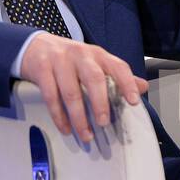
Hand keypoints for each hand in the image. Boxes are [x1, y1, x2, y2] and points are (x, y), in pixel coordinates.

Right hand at [18, 33, 148, 142]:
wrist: (35, 45)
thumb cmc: (69, 58)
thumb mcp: (94, 62)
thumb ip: (117, 75)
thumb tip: (143, 86)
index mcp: (98, 54)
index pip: (117, 66)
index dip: (127, 83)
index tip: (134, 101)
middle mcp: (80, 55)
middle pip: (94, 78)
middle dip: (100, 102)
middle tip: (103, 122)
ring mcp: (60, 60)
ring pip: (71, 91)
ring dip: (78, 117)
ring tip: (85, 134)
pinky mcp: (42, 69)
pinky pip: (51, 96)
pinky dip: (59, 115)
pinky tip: (65, 127)